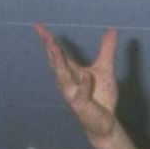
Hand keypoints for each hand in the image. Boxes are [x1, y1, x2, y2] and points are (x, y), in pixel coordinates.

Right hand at [35, 24, 118, 140]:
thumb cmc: (101, 97)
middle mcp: (68, 82)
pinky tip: (88, 76)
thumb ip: (107, 49)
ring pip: (63, 78)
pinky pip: (81, 94)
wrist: (106, 122)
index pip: (57, 54)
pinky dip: (84, 85)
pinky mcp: (81, 106)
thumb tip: (112, 30)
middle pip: (55, 63)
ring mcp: (72, 95)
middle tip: (44, 35)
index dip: (47, 40)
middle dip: (49, 49)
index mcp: (71, 71)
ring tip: (54, 48)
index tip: (37, 26)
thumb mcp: (105, 69)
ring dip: (58, 64)